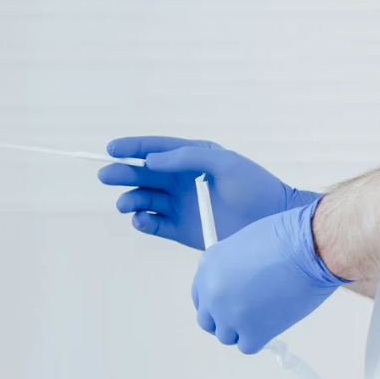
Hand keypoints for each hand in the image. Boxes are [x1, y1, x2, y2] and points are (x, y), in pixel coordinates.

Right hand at [97, 136, 320, 249]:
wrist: (273, 223)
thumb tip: (151, 161)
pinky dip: (141, 222)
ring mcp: (180, 206)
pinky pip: (153, 224)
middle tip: (106, 175)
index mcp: (191, 158)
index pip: (155, 149)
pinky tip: (140, 220)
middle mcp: (182, 181)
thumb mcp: (223, 163)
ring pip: (144, 200)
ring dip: (130, 199)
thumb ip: (187, 158)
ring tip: (125, 203)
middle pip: (143, 175)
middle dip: (122, 174)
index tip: (111, 149)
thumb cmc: (254, 186)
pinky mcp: (181, 230)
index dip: (132, 148)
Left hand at [192, 199, 347, 353]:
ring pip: (228, 337)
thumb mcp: (245, 245)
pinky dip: (261, 338)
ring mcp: (229, 314)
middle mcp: (212, 292)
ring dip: (245, 330)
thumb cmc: (288, 239)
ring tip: (268, 311)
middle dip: (226, 321)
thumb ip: (232, 269)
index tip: (228, 306)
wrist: (310, 249)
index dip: (215, 304)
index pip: (200, 297)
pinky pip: (249, 346)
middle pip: (208, 321)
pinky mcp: (251, 332)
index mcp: (208, 267)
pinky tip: (275, 321)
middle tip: (247, 316)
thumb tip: (236, 287)